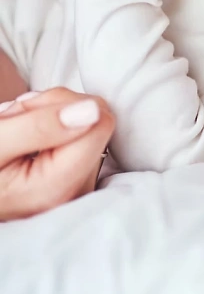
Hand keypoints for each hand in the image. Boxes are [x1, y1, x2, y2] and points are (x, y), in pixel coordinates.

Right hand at [0, 88, 114, 220]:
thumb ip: (39, 127)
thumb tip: (92, 110)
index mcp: (58, 186)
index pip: (99, 121)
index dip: (62, 103)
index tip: (25, 109)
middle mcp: (78, 190)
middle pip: (97, 121)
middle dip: (53, 109)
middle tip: (13, 118)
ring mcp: (81, 186)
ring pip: (90, 125)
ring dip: (50, 117)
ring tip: (13, 130)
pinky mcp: (78, 179)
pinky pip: (83, 138)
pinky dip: (54, 129)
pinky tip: (25, 141)